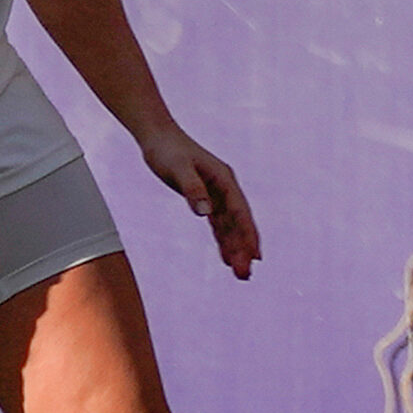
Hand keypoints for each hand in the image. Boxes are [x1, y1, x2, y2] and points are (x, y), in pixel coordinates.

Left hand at [141, 123, 261, 279]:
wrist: (157, 136)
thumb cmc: (166, 150)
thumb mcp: (178, 169)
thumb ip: (192, 190)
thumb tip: (206, 213)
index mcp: (224, 180)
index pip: (240, 213)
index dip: (248, 235)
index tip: (255, 256)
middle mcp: (225, 188)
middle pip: (238, 223)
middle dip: (243, 249)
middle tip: (245, 276)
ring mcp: (217, 194)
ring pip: (230, 227)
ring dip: (236, 249)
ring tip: (241, 275)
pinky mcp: (205, 198)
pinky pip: (218, 224)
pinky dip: (223, 241)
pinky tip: (226, 258)